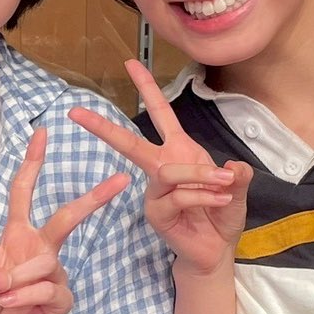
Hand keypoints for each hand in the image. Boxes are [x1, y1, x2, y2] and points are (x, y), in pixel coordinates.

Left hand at [0, 128, 128, 313]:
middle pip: (66, 218)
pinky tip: (10, 304)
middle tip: (120, 180)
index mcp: (17, 237)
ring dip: (17, 279)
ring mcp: (53, 274)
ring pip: (44, 263)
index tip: (41, 134)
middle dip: (92, 198)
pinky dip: (24, 296)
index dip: (31, 165)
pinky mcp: (60, 299)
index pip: (23, 194)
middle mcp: (39, 250)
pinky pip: (47, 289)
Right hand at [71, 62, 250, 277]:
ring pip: (168, 171)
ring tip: (224, 183)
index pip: (160, 114)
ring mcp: (155, 192)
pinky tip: (219, 201)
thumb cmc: (220, 215)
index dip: (147, 88)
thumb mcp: (235, 188)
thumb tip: (233, 168)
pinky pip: (179, 196)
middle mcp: (162, 168)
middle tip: (77, 112)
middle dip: (105, 128)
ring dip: (198, 174)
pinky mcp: (156, 214)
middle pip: (131, 143)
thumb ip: (237, 175)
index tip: (130, 63)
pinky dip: (203, 196)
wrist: (216, 250)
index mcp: (179, 151)